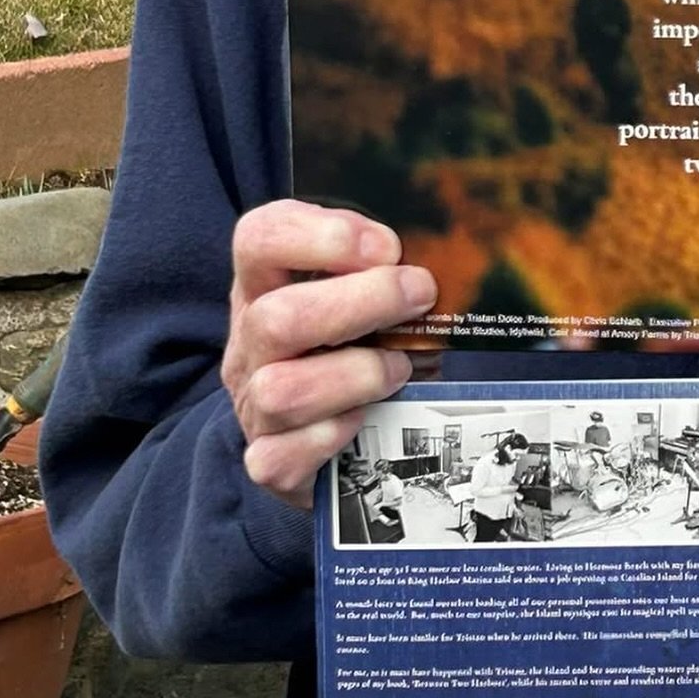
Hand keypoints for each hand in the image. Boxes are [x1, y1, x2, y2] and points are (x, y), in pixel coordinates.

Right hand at [222, 199, 437, 509]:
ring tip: (401, 368)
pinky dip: (335, 436)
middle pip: (277, 318)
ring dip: (357, 375)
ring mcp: (254, 404)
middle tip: (421, 294)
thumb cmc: (355, 344)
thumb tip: (448, 260)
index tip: (388, 247)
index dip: (322, 236)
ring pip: (282, 391)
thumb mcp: (362, 293)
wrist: (328, 434)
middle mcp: (250, 341)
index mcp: (266, 284)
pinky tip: (368, 420)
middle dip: (362, 303)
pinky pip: (286, 455)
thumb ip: (386, 269)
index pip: (259, 239)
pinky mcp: (269, 462)